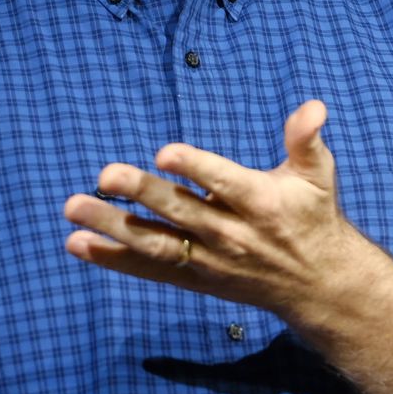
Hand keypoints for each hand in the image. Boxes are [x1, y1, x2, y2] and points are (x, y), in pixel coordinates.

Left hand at [62, 99, 392, 319]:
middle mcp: (231, 234)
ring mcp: (209, 260)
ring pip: (156, 243)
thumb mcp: (319, 175)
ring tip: (73, 209)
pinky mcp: (195, 278)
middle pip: (180, 212)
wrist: (318, 286)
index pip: (223, 182)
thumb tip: (314, 106)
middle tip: (104, 175)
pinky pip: (149, 269)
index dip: (195, 168)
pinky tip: (78, 244)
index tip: (164, 153)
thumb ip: (306, 140)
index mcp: (260, 203)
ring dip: (112, 228)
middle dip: (141, 193)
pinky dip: (114, 259)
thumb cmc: (313, 217)